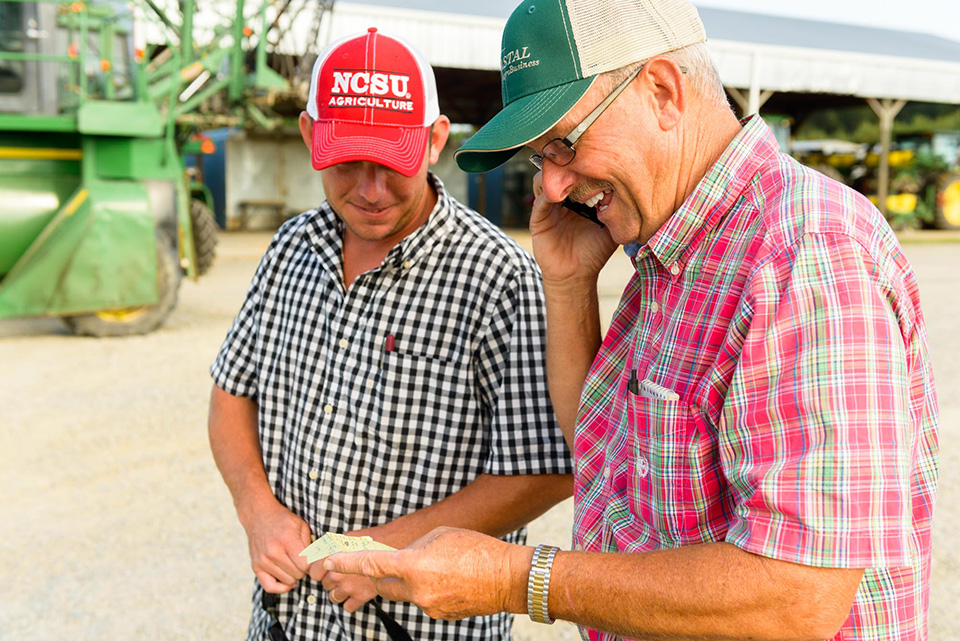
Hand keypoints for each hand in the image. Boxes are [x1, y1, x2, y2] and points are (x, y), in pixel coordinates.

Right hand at [242, 500, 311, 593]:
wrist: (259, 516)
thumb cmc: (283, 521)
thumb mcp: (302, 526)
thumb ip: (311, 544)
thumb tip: (320, 562)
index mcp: (287, 540)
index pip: (306, 565)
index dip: (313, 565)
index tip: (313, 560)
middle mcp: (273, 552)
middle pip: (298, 574)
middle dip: (304, 569)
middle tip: (302, 560)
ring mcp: (263, 561)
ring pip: (287, 581)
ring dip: (294, 576)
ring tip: (294, 564)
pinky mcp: (256, 567)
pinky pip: (270, 587)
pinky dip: (281, 587)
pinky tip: (288, 580)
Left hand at [308, 526, 390, 611]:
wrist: (396, 545)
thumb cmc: (373, 538)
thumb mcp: (348, 537)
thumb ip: (331, 548)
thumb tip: (319, 553)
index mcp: (332, 559)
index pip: (312, 571)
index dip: (317, 569)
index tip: (323, 568)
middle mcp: (338, 574)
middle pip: (324, 584)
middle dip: (330, 579)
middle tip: (341, 571)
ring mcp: (349, 587)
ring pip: (333, 597)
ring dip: (338, 591)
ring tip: (348, 582)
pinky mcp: (362, 597)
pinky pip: (347, 607)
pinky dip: (350, 602)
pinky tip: (356, 591)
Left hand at [323, 527, 531, 620]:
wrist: (508, 578)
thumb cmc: (476, 549)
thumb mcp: (440, 536)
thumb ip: (415, 549)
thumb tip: (403, 560)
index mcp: (413, 565)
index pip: (370, 565)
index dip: (346, 563)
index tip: (328, 562)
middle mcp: (416, 591)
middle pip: (384, 586)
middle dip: (382, 576)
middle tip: (391, 563)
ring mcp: (428, 607)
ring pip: (407, 594)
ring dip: (413, 582)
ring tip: (440, 567)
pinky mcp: (440, 616)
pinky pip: (425, 602)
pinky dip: (430, 591)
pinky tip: (450, 580)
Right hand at [529, 171, 617, 284]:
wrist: (577, 275)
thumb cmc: (595, 251)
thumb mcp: (611, 227)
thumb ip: (617, 209)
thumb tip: (632, 188)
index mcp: (578, 197)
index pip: (576, 172)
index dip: (583, 164)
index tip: (595, 160)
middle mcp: (562, 198)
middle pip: (558, 171)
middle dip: (567, 164)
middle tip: (580, 161)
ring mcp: (548, 207)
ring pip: (544, 180)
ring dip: (555, 177)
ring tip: (569, 180)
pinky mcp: (539, 219)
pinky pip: (540, 201)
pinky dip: (547, 195)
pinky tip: (559, 197)